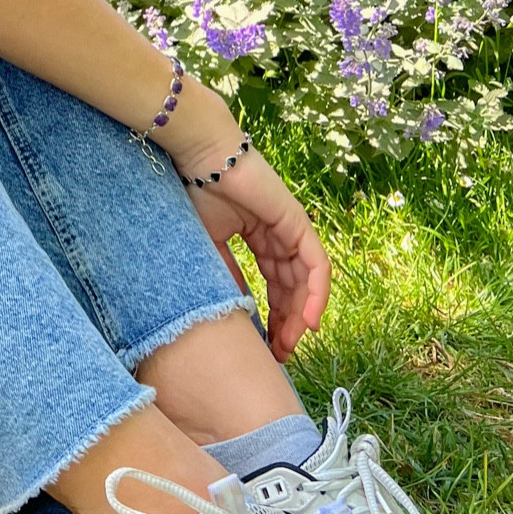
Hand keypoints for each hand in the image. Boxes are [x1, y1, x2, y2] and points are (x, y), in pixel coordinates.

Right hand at [179, 144, 330, 363]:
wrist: (201, 157)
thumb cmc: (195, 192)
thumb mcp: (207, 246)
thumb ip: (224, 275)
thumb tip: (235, 314)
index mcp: (259, 237)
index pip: (274, 284)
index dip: (273, 316)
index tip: (267, 347)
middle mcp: (280, 235)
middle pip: (293, 288)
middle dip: (287, 324)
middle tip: (280, 356)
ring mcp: (292, 228)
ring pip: (306, 282)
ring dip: (301, 317)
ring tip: (290, 347)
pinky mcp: (299, 223)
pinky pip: (317, 265)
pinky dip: (317, 295)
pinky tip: (308, 322)